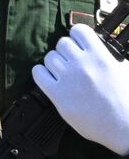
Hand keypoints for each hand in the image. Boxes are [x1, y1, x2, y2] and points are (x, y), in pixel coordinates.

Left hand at [33, 23, 128, 154]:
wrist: (124, 127)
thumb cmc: (127, 100)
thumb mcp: (125, 70)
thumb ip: (109, 57)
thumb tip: (96, 48)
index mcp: (100, 57)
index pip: (79, 30)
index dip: (78, 36)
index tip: (79, 44)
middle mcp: (82, 64)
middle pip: (61, 43)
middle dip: (66, 51)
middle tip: (72, 62)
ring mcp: (68, 79)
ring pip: (49, 57)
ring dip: (55, 63)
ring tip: (63, 73)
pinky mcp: (57, 95)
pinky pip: (38, 73)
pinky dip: (41, 73)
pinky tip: (50, 79)